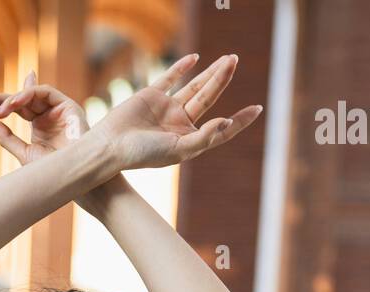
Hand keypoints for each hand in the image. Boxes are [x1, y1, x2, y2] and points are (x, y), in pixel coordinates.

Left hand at [0, 71, 89, 165]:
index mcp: (39, 126)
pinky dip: (28, 94)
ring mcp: (58, 109)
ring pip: (31, 94)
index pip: (16, 109)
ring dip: (13, 99)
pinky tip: (15, 104)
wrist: (75, 179)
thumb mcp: (24, 154)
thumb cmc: (53, 172)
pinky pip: (44, 92)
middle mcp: (48, 115)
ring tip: (0, 110)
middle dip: (0, 98)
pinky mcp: (68, 105)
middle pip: (21, 99)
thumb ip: (5, 137)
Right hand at [89, 53, 261, 170]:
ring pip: (194, 87)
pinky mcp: (151, 96)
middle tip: (234, 61)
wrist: (111, 147)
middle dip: (222, 80)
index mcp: (189, 141)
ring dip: (210, 73)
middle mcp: (180, 124)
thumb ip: (203, 139)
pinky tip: (196, 58)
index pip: (221, 129)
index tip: (258, 108)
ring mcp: (166, 109)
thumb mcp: (178, 151)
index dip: (240, 120)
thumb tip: (226, 122)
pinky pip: (170, 78)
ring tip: (227, 59)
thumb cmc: (143, 155)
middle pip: (209, 99)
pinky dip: (182, 67)